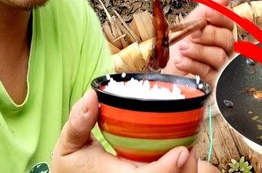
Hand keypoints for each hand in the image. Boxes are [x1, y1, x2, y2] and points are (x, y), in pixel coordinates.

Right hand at [52, 90, 212, 171]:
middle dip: (186, 166)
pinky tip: (182, 155)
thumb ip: (78, 122)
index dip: (168, 168)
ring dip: (187, 168)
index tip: (183, 151)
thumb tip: (91, 96)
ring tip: (189, 147)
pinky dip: (182, 169)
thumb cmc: (74, 166)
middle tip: (192, 144)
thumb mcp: (68, 146)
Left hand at [162, 0, 233, 86]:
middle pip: (227, 38)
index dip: (221, 16)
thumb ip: (205, 9)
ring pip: (219, 55)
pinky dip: (193, 64)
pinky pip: (209, 72)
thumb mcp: (186, 25)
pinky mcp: (212, 82)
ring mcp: (219, 66)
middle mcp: (222, 49)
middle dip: (208, 34)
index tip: (208, 13)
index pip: (229, 21)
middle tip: (193, 34)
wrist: (160, 71)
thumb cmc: (173, 49)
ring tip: (183, 49)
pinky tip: (182, 61)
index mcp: (218, 32)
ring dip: (198, 50)